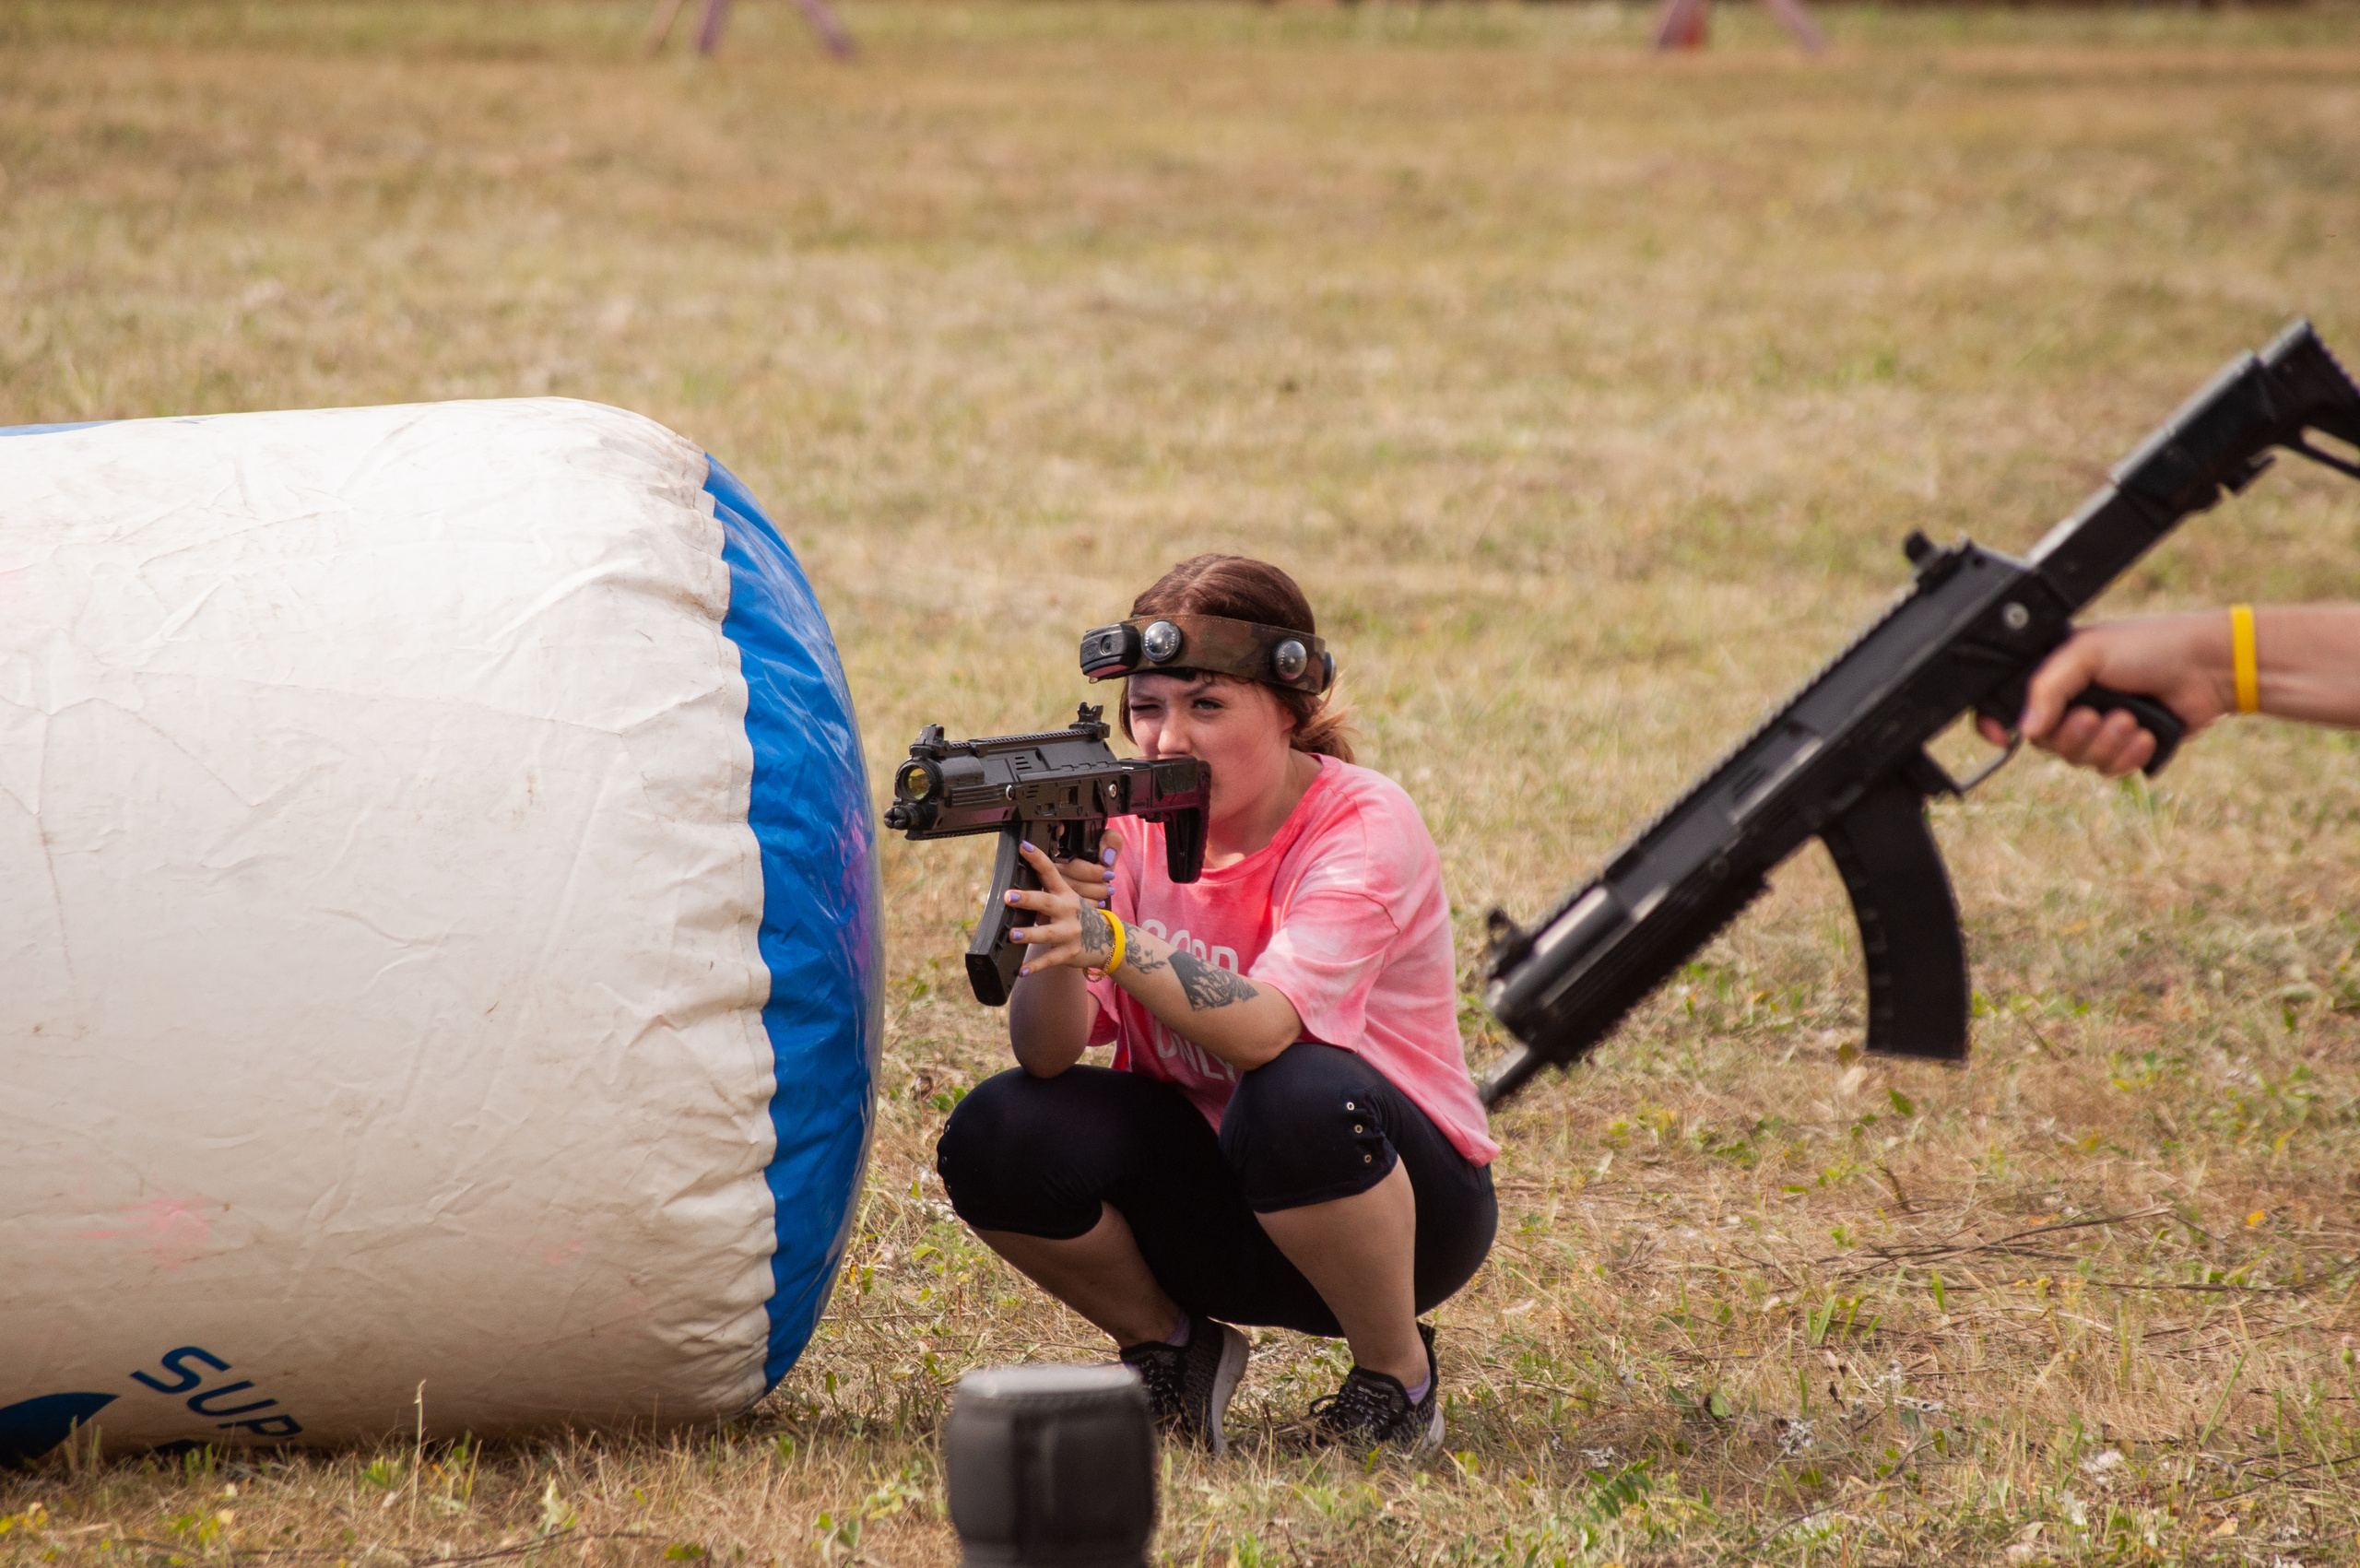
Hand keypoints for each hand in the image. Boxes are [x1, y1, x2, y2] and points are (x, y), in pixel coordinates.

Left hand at [1005, 840, 1118, 977]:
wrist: (1108, 942)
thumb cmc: (1080, 918)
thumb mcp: (1068, 901)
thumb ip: (1046, 895)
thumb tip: (1014, 890)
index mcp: (1065, 894)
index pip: (1050, 872)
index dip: (1037, 859)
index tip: (1023, 847)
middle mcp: (1068, 910)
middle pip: (1046, 902)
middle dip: (1027, 899)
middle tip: (1008, 896)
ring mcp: (1070, 932)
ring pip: (1047, 933)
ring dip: (1029, 934)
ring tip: (1012, 934)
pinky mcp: (1069, 952)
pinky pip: (1050, 959)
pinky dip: (1035, 966)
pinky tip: (1022, 970)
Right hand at [1973, 613, 2232, 778]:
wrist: (2207, 668)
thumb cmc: (2150, 646)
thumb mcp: (2086, 653)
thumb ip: (2047, 688)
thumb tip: (2024, 730)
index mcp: (2055, 675)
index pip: (2009, 704)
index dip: (1996, 724)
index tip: (2002, 738)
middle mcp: (2072, 703)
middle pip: (2045, 742)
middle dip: (2074, 734)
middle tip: (2096, 715)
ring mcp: (2099, 728)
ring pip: (2078, 760)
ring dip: (2106, 743)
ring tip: (2131, 720)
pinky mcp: (2125, 749)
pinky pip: (2110, 770)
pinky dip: (2129, 755)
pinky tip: (2146, 735)